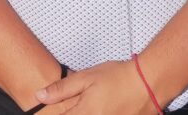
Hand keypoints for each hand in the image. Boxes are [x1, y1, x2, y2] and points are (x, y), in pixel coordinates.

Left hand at [36, 60, 158, 114]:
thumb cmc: (118, 78)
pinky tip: (105, 108)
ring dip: (85, 113)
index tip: (50, 111)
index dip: (53, 114)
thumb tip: (39, 96)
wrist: (148, 83)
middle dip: (72, 112)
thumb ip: (61, 89)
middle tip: (84, 102)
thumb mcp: (86, 77)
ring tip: (97, 103)